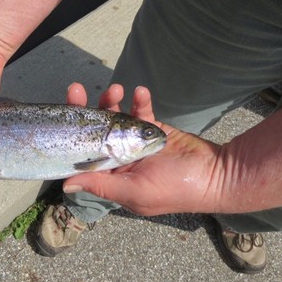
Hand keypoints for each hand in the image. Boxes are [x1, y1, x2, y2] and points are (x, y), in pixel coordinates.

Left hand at [63, 83, 221, 215]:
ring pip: (115, 117)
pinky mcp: (152, 128)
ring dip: (112, 101)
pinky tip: (140, 92)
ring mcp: (134, 141)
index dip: (71, 133)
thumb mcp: (134, 191)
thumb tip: (67, 185)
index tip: (65, 112)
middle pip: (94, 130)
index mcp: (110, 175)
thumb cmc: (174, 190)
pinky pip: (140, 111)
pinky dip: (139, 100)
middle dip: (85, 109)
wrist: (217, 174)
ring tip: (115, 90)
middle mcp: (118, 157)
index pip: (83, 153)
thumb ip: (100, 185)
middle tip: (76, 89)